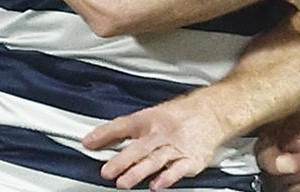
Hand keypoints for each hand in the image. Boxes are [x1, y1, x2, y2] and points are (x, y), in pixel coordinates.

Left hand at [82, 96, 227, 190]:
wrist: (211, 114)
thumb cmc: (177, 117)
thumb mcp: (147, 117)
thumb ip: (119, 130)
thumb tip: (90, 140)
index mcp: (150, 120)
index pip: (124, 125)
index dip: (106, 133)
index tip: (88, 143)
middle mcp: (162, 133)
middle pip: (140, 147)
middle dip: (122, 161)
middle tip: (107, 171)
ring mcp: (177, 147)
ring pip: (156, 160)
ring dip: (139, 172)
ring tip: (124, 182)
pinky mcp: (192, 160)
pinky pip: (179, 169)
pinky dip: (168, 178)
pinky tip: (157, 185)